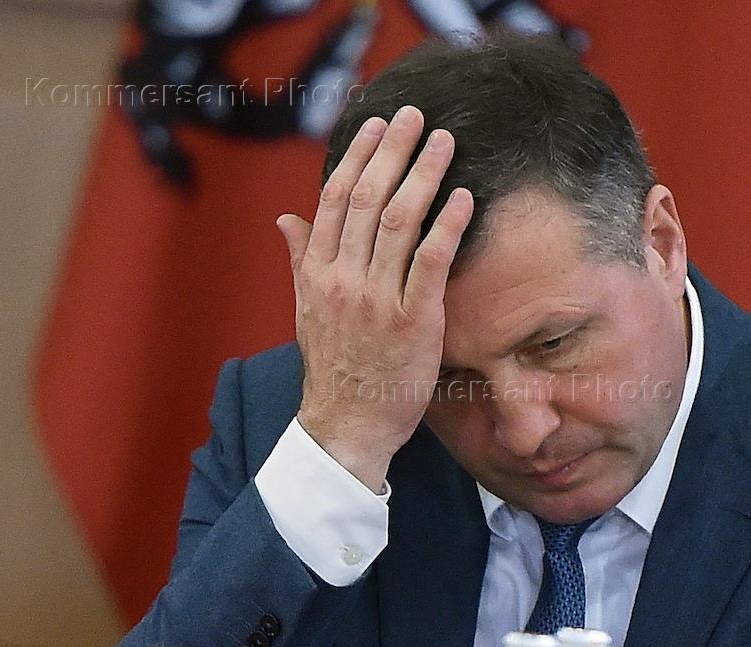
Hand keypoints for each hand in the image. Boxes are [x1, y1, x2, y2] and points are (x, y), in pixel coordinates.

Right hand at [277, 106, 473, 490]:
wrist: (347, 427)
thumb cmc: (334, 368)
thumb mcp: (308, 312)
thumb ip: (301, 261)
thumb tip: (286, 218)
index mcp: (318, 274)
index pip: (334, 200)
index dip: (356, 157)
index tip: (376, 124)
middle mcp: (343, 280)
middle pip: (367, 199)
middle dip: (393, 152)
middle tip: (416, 115)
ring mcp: (378, 300)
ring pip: (398, 222)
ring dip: (424, 176)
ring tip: (445, 143)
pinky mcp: (414, 322)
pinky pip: (429, 264)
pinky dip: (446, 227)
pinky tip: (463, 198)